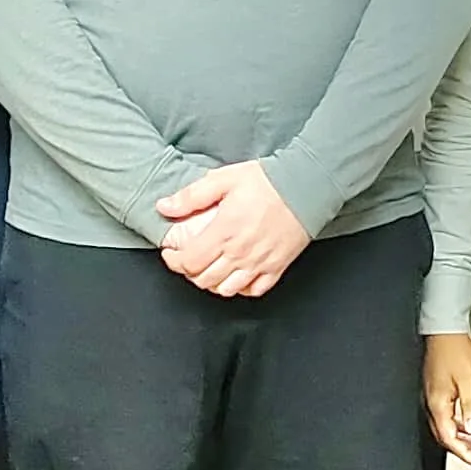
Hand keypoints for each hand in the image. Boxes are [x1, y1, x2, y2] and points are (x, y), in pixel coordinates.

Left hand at [154, 161, 310, 298]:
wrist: (306, 187)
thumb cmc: (267, 181)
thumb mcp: (223, 179)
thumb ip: (191, 196)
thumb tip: (165, 207)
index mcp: (223, 232)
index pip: (189, 262)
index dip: (174, 261)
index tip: (171, 254)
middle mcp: (239, 253)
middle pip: (204, 280)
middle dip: (189, 273)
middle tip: (187, 260)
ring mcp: (259, 263)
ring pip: (226, 290)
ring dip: (212, 283)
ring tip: (209, 270)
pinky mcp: (277, 267)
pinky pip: (254, 290)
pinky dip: (241, 289)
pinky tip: (235, 276)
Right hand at [423, 332, 470, 459]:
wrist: (444, 328)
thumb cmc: (455, 349)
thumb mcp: (468, 379)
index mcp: (437, 404)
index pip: (449, 439)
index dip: (465, 454)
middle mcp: (432, 403)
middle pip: (445, 436)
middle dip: (463, 450)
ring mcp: (433, 396)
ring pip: (446, 426)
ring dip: (462, 437)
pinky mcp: (438, 389)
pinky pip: (447, 415)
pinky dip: (460, 423)